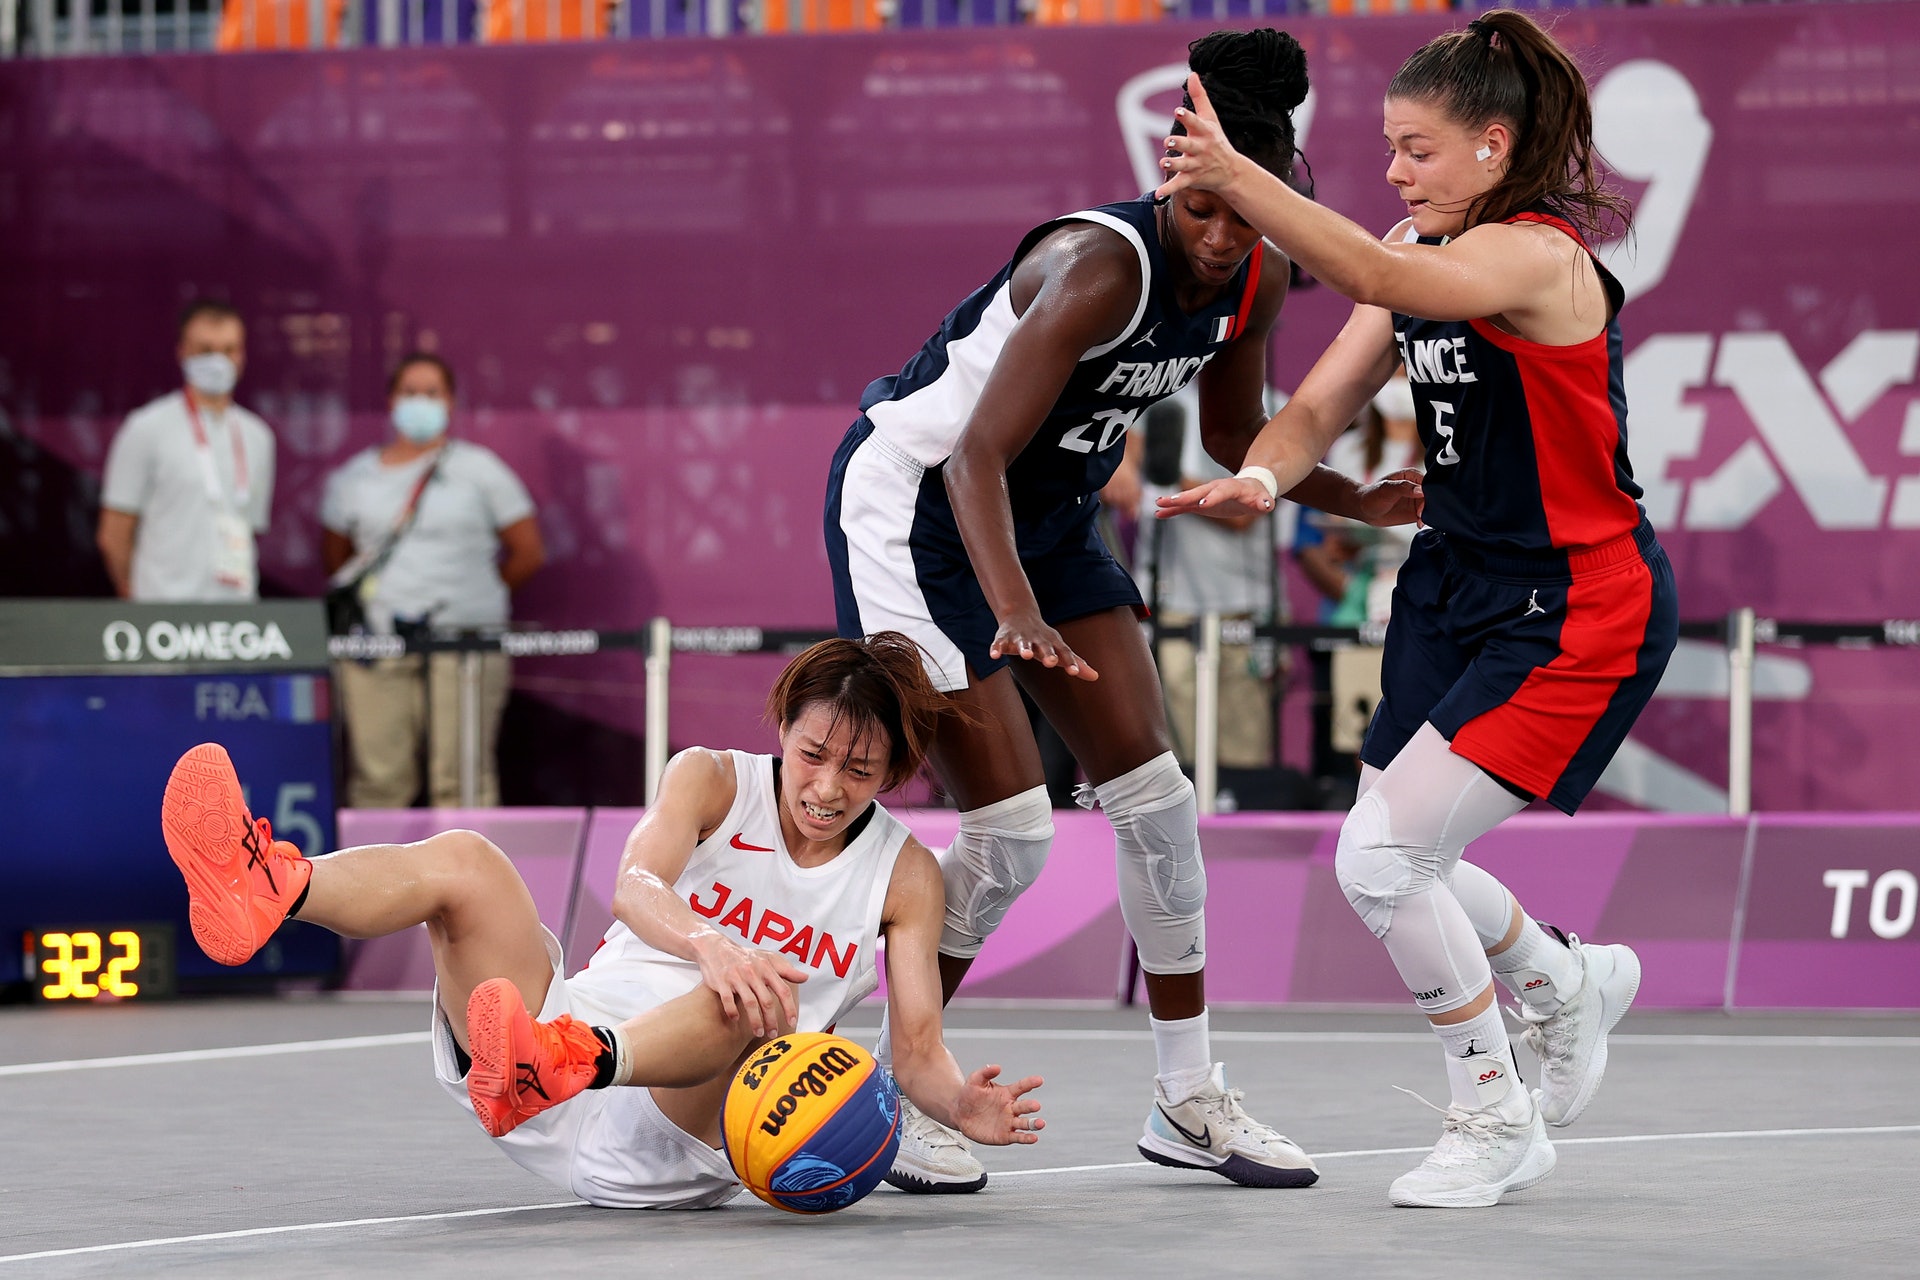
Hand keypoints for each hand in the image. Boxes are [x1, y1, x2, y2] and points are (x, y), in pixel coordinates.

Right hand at [692, 933, 806, 1036]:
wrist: (716, 948)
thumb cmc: (746, 956)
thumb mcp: (768, 959)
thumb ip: (786, 970)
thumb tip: (805, 978)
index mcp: (766, 968)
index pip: (782, 990)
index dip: (789, 1008)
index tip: (792, 1022)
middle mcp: (753, 973)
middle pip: (766, 1001)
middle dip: (771, 1020)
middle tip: (773, 1034)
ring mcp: (737, 977)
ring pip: (749, 1003)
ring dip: (755, 1021)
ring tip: (758, 1033)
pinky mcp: (721, 982)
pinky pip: (728, 1000)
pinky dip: (733, 1011)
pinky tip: (736, 1019)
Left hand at [949, 1064, 1044, 1146]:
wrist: (960, 1113)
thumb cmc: (969, 1094)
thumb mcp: (975, 1081)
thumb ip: (986, 1072)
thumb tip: (997, 1067)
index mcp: (1007, 1093)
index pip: (1021, 1087)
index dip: (1030, 1083)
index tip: (1039, 1080)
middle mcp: (1011, 1108)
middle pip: (1025, 1106)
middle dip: (1031, 1106)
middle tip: (1036, 1106)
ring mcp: (1009, 1122)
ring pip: (1025, 1123)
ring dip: (1034, 1123)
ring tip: (1041, 1123)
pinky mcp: (1005, 1135)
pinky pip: (1017, 1137)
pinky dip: (1026, 1138)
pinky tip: (1034, 1138)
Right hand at [991, 612, 1098, 680]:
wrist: (1020, 615)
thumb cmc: (1044, 638)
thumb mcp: (1060, 648)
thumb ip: (1076, 663)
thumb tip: (1096, 677)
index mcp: (1052, 643)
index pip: (1063, 653)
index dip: (1069, 662)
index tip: (1075, 672)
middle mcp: (1038, 640)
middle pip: (1044, 647)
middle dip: (1047, 654)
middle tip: (1051, 663)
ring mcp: (1021, 638)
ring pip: (1022, 643)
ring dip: (1024, 648)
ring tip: (1025, 655)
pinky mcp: (1004, 638)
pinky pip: (999, 644)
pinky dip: (996, 648)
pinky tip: (994, 655)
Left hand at [1154, 73, 1244, 200]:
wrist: (1231, 172)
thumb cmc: (1217, 140)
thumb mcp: (1210, 118)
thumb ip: (1200, 97)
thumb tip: (1193, 73)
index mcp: (1204, 132)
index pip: (1195, 123)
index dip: (1187, 117)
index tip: (1178, 111)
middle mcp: (1201, 149)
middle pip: (1189, 146)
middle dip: (1180, 144)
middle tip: (1169, 141)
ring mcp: (1196, 165)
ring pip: (1183, 165)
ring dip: (1173, 164)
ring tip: (1163, 162)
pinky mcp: (1192, 179)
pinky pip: (1179, 185)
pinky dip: (1168, 189)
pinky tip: (1158, 194)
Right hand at [1155, 475, 1273, 521]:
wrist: (1250, 488)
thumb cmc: (1258, 495)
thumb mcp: (1264, 500)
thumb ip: (1264, 502)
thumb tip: (1266, 505)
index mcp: (1231, 488)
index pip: (1220, 492)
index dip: (1212, 498)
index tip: (1202, 505)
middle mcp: (1215, 488)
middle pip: (1199, 492)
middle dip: (1185, 496)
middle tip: (1171, 501)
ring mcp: (1206, 495)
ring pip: (1188, 498)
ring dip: (1173, 501)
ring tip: (1158, 504)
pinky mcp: (1201, 503)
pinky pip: (1185, 507)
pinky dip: (1173, 510)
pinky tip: (1159, 514)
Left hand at [1354, 468, 1424, 526]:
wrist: (1364, 509)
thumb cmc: (1373, 495)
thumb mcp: (1387, 489)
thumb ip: (1404, 488)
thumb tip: (1420, 490)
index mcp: (1412, 475)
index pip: (1428, 483)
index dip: (1428, 493)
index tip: (1422, 503)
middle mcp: (1417, 486)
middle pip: (1432, 496)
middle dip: (1430, 506)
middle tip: (1420, 515)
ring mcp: (1417, 499)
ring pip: (1431, 507)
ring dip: (1429, 515)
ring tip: (1420, 521)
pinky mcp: (1416, 512)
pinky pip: (1426, 515)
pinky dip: (1426, 520)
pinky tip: (1419, 524)